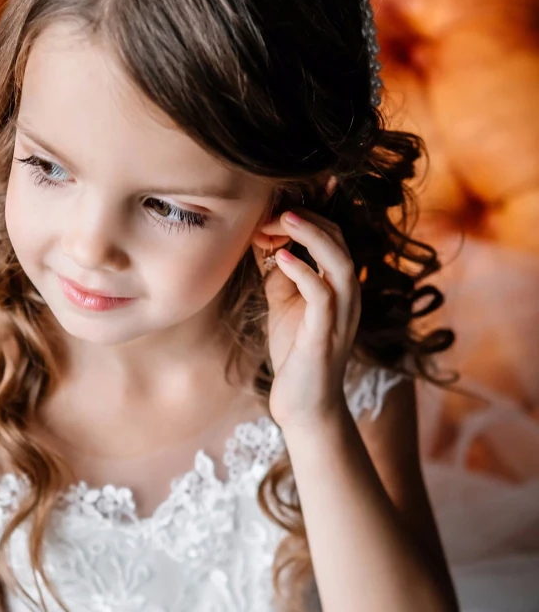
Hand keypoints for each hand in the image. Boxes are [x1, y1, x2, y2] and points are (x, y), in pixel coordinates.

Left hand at [251, 198, 359, 432]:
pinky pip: (323, 295)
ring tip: (284, 218)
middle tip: (275, 209)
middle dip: (308, 219)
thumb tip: (263, 236)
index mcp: (338, 285)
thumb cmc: (294, 354)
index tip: (276, 207)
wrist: (304, 405)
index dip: (309, 215)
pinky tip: (283, 257)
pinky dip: (304, 272)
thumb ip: (280, 271)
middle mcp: (347, 296)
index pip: (334, 236)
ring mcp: (341, 316)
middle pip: (340, 241)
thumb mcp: (283, 302)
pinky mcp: (326, 335)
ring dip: (313, 236)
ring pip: (340, 263)